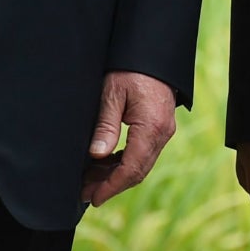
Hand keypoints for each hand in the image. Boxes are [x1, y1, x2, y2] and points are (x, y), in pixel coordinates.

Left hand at [81, 70, 178, 207]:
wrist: (152, 52)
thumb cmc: (130, 68)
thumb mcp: (112, 94)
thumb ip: (106, 126)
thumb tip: (97, 156)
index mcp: (151, 127)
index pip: (131, 169)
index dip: (111, 187)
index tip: (94, 198)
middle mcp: (162, 133)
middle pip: (137, 171)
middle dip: (111, 185)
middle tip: (86, 193)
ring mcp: (163, 131)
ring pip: (140, 164)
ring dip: (115, 174)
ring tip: (90, 179)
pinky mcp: (159, 127)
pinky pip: (143, 153)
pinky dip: (124, 162)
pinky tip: (104, 163)